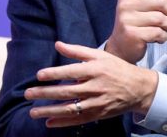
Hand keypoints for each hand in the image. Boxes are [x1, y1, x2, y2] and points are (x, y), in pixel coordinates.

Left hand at [25, 41, 158, 127]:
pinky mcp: (98, 114)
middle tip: (28, 94)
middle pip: (66, 91)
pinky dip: (63, 122)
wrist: (139, 88)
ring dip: (50, 111)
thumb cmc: (117, 68)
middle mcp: (95, 86)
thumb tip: (57, 44)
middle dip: (45, 93)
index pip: (71, 71)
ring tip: (33, 112)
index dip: (54, 73)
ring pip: (70, 108)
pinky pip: (78, 120)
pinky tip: (49, 123)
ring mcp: (97, 102)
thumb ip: (78, 51)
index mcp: (95, 69)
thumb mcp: (100, 55)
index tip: (39, 75)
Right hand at [105, 0, 166, 62]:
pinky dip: (162, 36)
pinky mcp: (131, 34)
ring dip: (165, 26)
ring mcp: (126, 20)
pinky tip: (157, 37)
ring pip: (160, 18)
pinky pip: (157, 32)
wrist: (121, 47)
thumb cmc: (136, 25)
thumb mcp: (148, 6)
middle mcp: (125, 5)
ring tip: (159, 29)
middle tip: (164, 19)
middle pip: (160, 1)